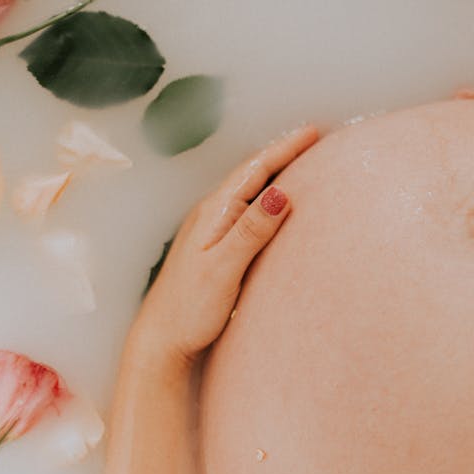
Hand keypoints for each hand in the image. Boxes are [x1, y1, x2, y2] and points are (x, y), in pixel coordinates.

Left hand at [130, 125, 318, 365]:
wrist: (160, 340)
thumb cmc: (190, 309)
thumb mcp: (223, 269)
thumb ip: (250, 231)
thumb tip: (280, 193)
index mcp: (214, 214)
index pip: (255, 171)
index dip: (285, 149)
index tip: (313, 132)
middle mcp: (210, 216)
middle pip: (251, 175)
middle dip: (282, 154)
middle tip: (313, 140)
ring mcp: (210, 231)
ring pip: (248, 192)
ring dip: (274, 174)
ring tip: (300, 164)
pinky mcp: (213, 248)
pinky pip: (245, 211)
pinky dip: (265, 199)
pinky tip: (273, 207)